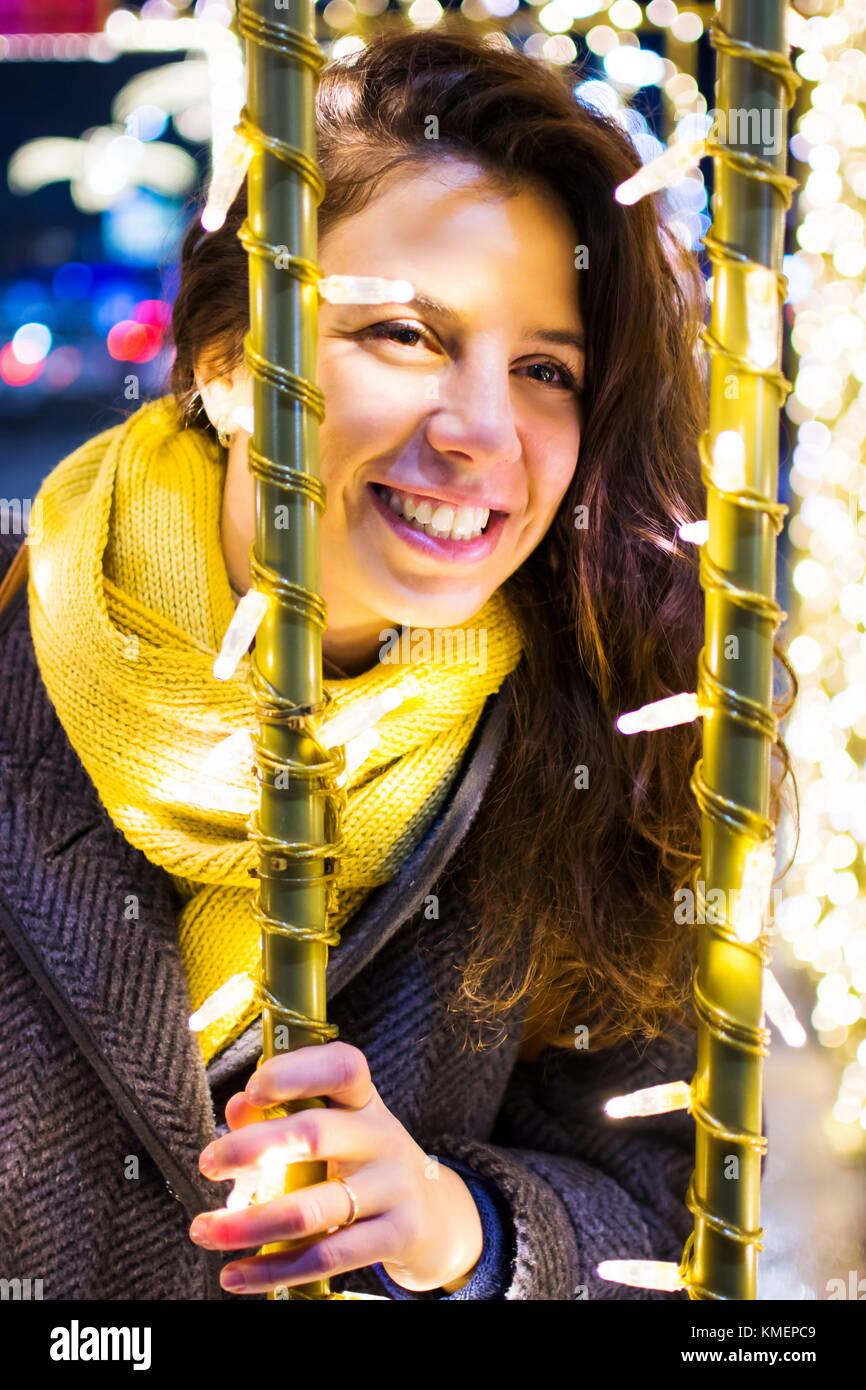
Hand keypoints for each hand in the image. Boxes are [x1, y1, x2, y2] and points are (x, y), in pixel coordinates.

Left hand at [189, 1041, 483, 1294]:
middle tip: (207, 1164)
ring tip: (203, 1231)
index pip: (341, 1068)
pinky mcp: (394, 1236)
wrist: (433, 1215)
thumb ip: (283, 1115)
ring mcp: (392, 1188)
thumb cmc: (363, 1162)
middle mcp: (381, 1138)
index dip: (295, 1073)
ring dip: (247, 1224)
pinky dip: (271, 1270)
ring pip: (311, 1209)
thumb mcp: (335, 1128)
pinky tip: (234, 1276)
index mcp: (364, 1102)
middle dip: (252, 1148)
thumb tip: (236, 1110)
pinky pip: (324, 1257)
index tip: (252, 1088)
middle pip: (316, 1134)